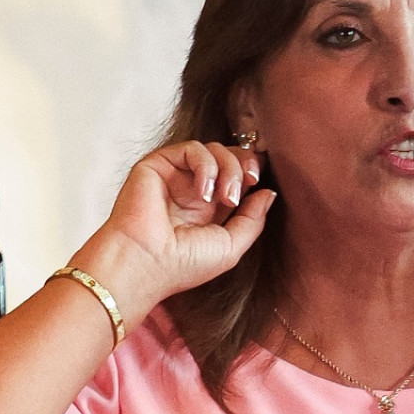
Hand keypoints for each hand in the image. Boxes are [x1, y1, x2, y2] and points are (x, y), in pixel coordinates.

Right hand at [73, 141, 276, 321]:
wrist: (144, 263)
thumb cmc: (182, 265)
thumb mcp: (231, 247)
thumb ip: (252, 219)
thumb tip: (268, 193)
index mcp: (210, 208)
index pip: (237, 175)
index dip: (252, 171)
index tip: (259, 182)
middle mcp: (193, 189)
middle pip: (229, 157)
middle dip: (245, 164)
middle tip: (251, 181)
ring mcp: (175, 176)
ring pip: (214, 150)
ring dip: (229, 168)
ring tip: (226, 197)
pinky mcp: (158, 165)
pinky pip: (192, 149)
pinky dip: (206, 166)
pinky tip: (203, 193)